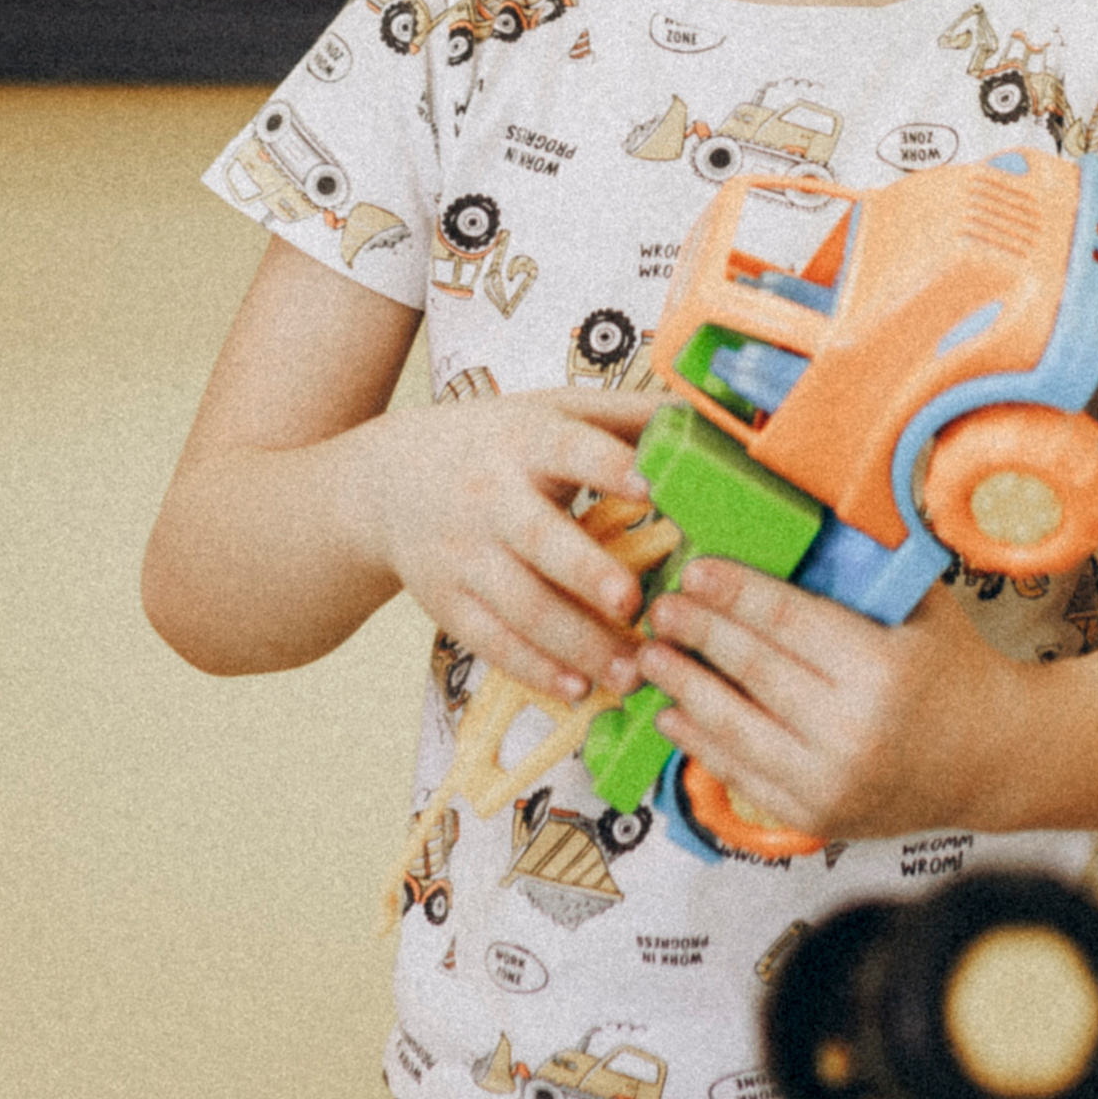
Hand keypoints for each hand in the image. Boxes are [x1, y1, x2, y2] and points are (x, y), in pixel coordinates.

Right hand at [347, 386, 655, 701]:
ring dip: (577, 643)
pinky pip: (492, 641)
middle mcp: (492, 497)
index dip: (610, 468)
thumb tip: (710, 418)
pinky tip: (578, 688)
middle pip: (541, 540)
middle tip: (634, 603)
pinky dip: (535, 669)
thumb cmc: (498, 443)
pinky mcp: (446, 600)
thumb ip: (626, 416)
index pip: (571, 451)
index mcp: (529, 441)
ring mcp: (464, 554)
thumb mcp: (552, 411)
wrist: (387, 481)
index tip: (652, 489)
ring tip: (631, 672)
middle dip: (587, 574)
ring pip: (521, 605)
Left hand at [641, 558, 1031, 839]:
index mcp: (881, 669)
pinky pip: (741, 775)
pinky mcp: (814, 816)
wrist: (992, 760)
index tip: (695, 570)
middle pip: (752, 669)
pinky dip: (699, 744)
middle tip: (661, 607)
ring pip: (734, 728)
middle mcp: (851, 730)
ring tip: (649, 655)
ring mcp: (829, 781)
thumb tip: (793, 519)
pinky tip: (672, 713)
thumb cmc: (954, 669)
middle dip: (698, 633)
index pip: (787, 621)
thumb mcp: (923, 607)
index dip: (734, 593)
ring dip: (683, 688)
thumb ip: (864, 568)